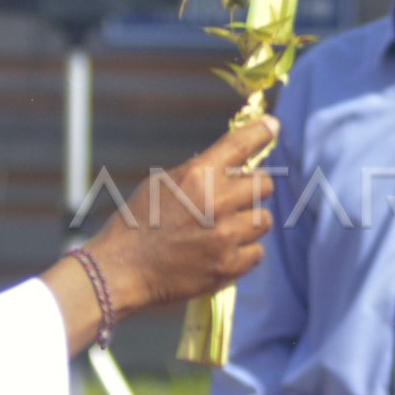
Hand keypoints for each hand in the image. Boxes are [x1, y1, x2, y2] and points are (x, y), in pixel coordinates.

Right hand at [43, 117, 276, 352]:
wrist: (121, 269)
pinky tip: (223, 252)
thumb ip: (200, 173)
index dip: (261, 132)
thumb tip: (234, 165)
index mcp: (197, 176)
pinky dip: (245, 252)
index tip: (272, 125)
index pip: (239, 145)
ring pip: (265, 220)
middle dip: (254, 189)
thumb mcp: (163, 183)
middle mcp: (216, 202)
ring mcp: (225, 235)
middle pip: (265, 185)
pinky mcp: (229, 265)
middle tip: (237, 199)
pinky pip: (258, 252)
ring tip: (225, 230)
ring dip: (250, 223)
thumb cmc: (138, 223)